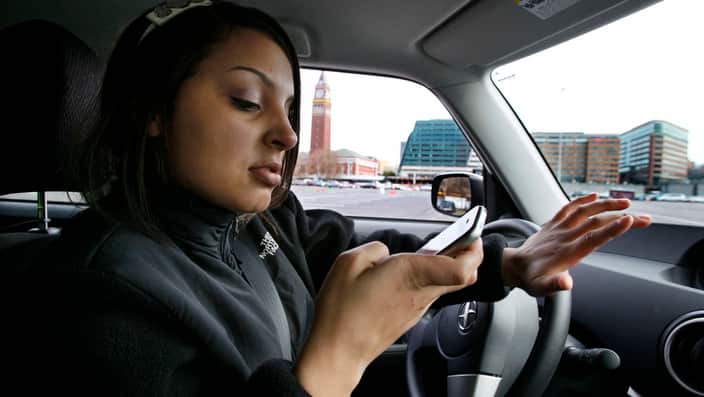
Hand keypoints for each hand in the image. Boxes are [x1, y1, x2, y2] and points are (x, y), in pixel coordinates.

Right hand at [294, 239, 482, 396]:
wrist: (337, 351)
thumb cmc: (342, 311)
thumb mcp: (348, 263)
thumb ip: (374, 249)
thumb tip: (385, 253)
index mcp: (410, 274)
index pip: (461, 268)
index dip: (472, 249)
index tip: (470, 234)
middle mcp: (420, 293)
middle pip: (464, 276)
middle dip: (468, 255)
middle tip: (460, 239)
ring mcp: (417, 308)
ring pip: (447, 285)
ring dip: (448, 267)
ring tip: (434, 252)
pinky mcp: (409, 318)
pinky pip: (429, 294)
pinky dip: (430, 280)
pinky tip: (413, 273)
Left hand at [501, 193, 651, 295]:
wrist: (513, 266)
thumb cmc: (531, 279)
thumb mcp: (542, 287)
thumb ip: (555, 284)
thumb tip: (567, 282)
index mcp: (568, 252)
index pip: (593, 238)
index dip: (612, 230)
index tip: (629, 220)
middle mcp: (565, 236)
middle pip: (597, 223)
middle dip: (621, 218)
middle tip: (645, 219)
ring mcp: (559, 228)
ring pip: (585, 211)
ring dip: (606, 205)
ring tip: (626, 203)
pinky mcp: (554, 224)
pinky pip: (568, 208)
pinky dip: (581, 200)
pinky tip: (595, 196)